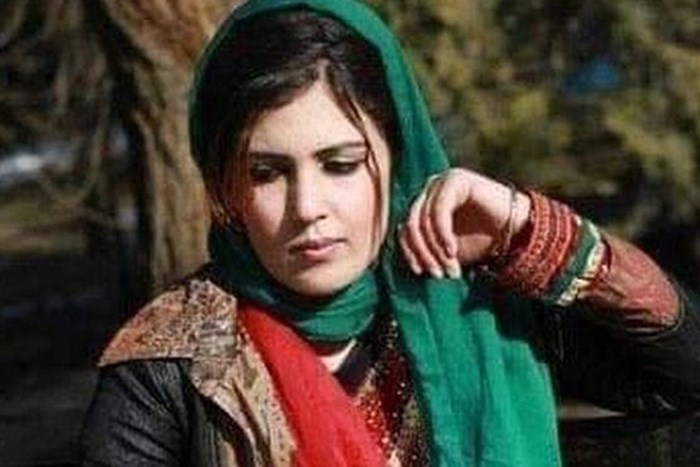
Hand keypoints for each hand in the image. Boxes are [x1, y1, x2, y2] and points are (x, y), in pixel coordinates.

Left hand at [397, 168, 530, 277]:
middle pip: (411, 225)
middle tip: (439, 274)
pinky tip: (451, 250)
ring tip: (450, 267)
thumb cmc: (479, 242)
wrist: (515, 232)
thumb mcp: (444, 252)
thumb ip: (423, 251)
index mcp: (422, 205)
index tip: (421, 273)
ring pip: (423, 220)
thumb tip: (403, 260)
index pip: (403, 229)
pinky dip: (442, 233)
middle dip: (424, 253)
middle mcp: (428, 191)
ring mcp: (441, 182)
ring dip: (435, 248)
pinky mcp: (455, 180)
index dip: (409, 252)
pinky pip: (439, 210)